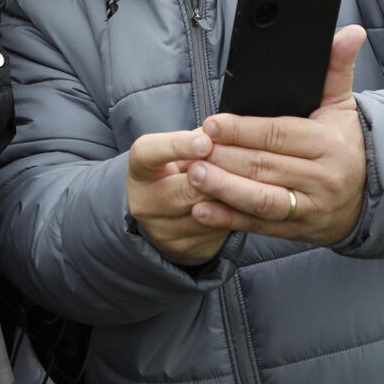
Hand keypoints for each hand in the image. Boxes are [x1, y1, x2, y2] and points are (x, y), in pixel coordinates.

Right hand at [126, 128, 228, 263]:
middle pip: (182, 190)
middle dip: (214, 178)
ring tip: (244, 184)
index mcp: (140, 168)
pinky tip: (239, 205)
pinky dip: (232, 217)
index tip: (205, 142)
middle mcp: (143, 201)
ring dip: (228, 199)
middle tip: (238, 166)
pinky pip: (215, 233)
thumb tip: (222, 134)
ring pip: (204, 215)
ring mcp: (160, 230)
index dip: (177, 146)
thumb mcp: (182, 149)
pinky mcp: (182, 249)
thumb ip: (199, 139)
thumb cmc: (179, 169)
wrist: (168, 211)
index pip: (150, 154)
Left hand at [186, 26, 367, 244]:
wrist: (373, 193)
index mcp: (328, 144)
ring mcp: (310, 208)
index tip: (211, 124)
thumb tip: (350, 32)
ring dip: (223, 188)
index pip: (279, 134)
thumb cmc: (345, 142)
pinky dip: (228, 220)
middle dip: (224, 157)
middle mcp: (321, 178)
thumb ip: (337, 67)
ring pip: (260, 199)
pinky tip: (201, 210)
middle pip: (264, 166)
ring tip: (193, 175)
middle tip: (192, 148)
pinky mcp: (299, 230)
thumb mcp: (342, 104)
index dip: (242, 130)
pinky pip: (259, 225)